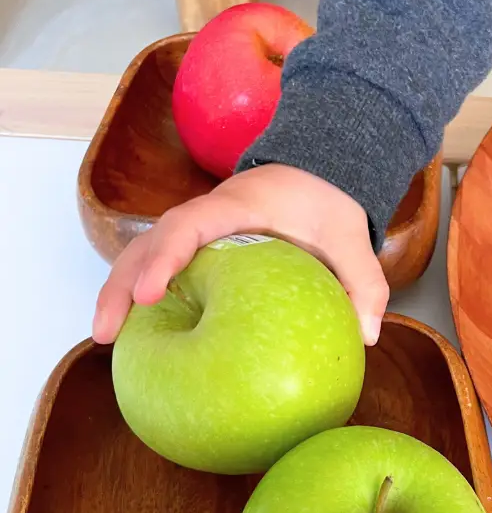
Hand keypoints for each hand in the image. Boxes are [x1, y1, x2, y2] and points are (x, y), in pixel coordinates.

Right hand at [91, 164, 389, 345]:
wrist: (316, 174)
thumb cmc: (327, 203)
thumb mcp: (352, 236)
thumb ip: (364, 281)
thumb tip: (366, 337)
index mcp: (240, 207)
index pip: (190, 224)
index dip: (166, 255)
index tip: (150, 292)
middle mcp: (208, 216)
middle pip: (149, 242)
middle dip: (121, 284)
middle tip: (105, 333)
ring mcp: (198, 230)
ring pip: (144, 254)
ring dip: (119, 292)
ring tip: (105, 338)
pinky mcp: (198, 248)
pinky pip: (160, 265)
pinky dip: (141, 293)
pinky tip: (137, 330)